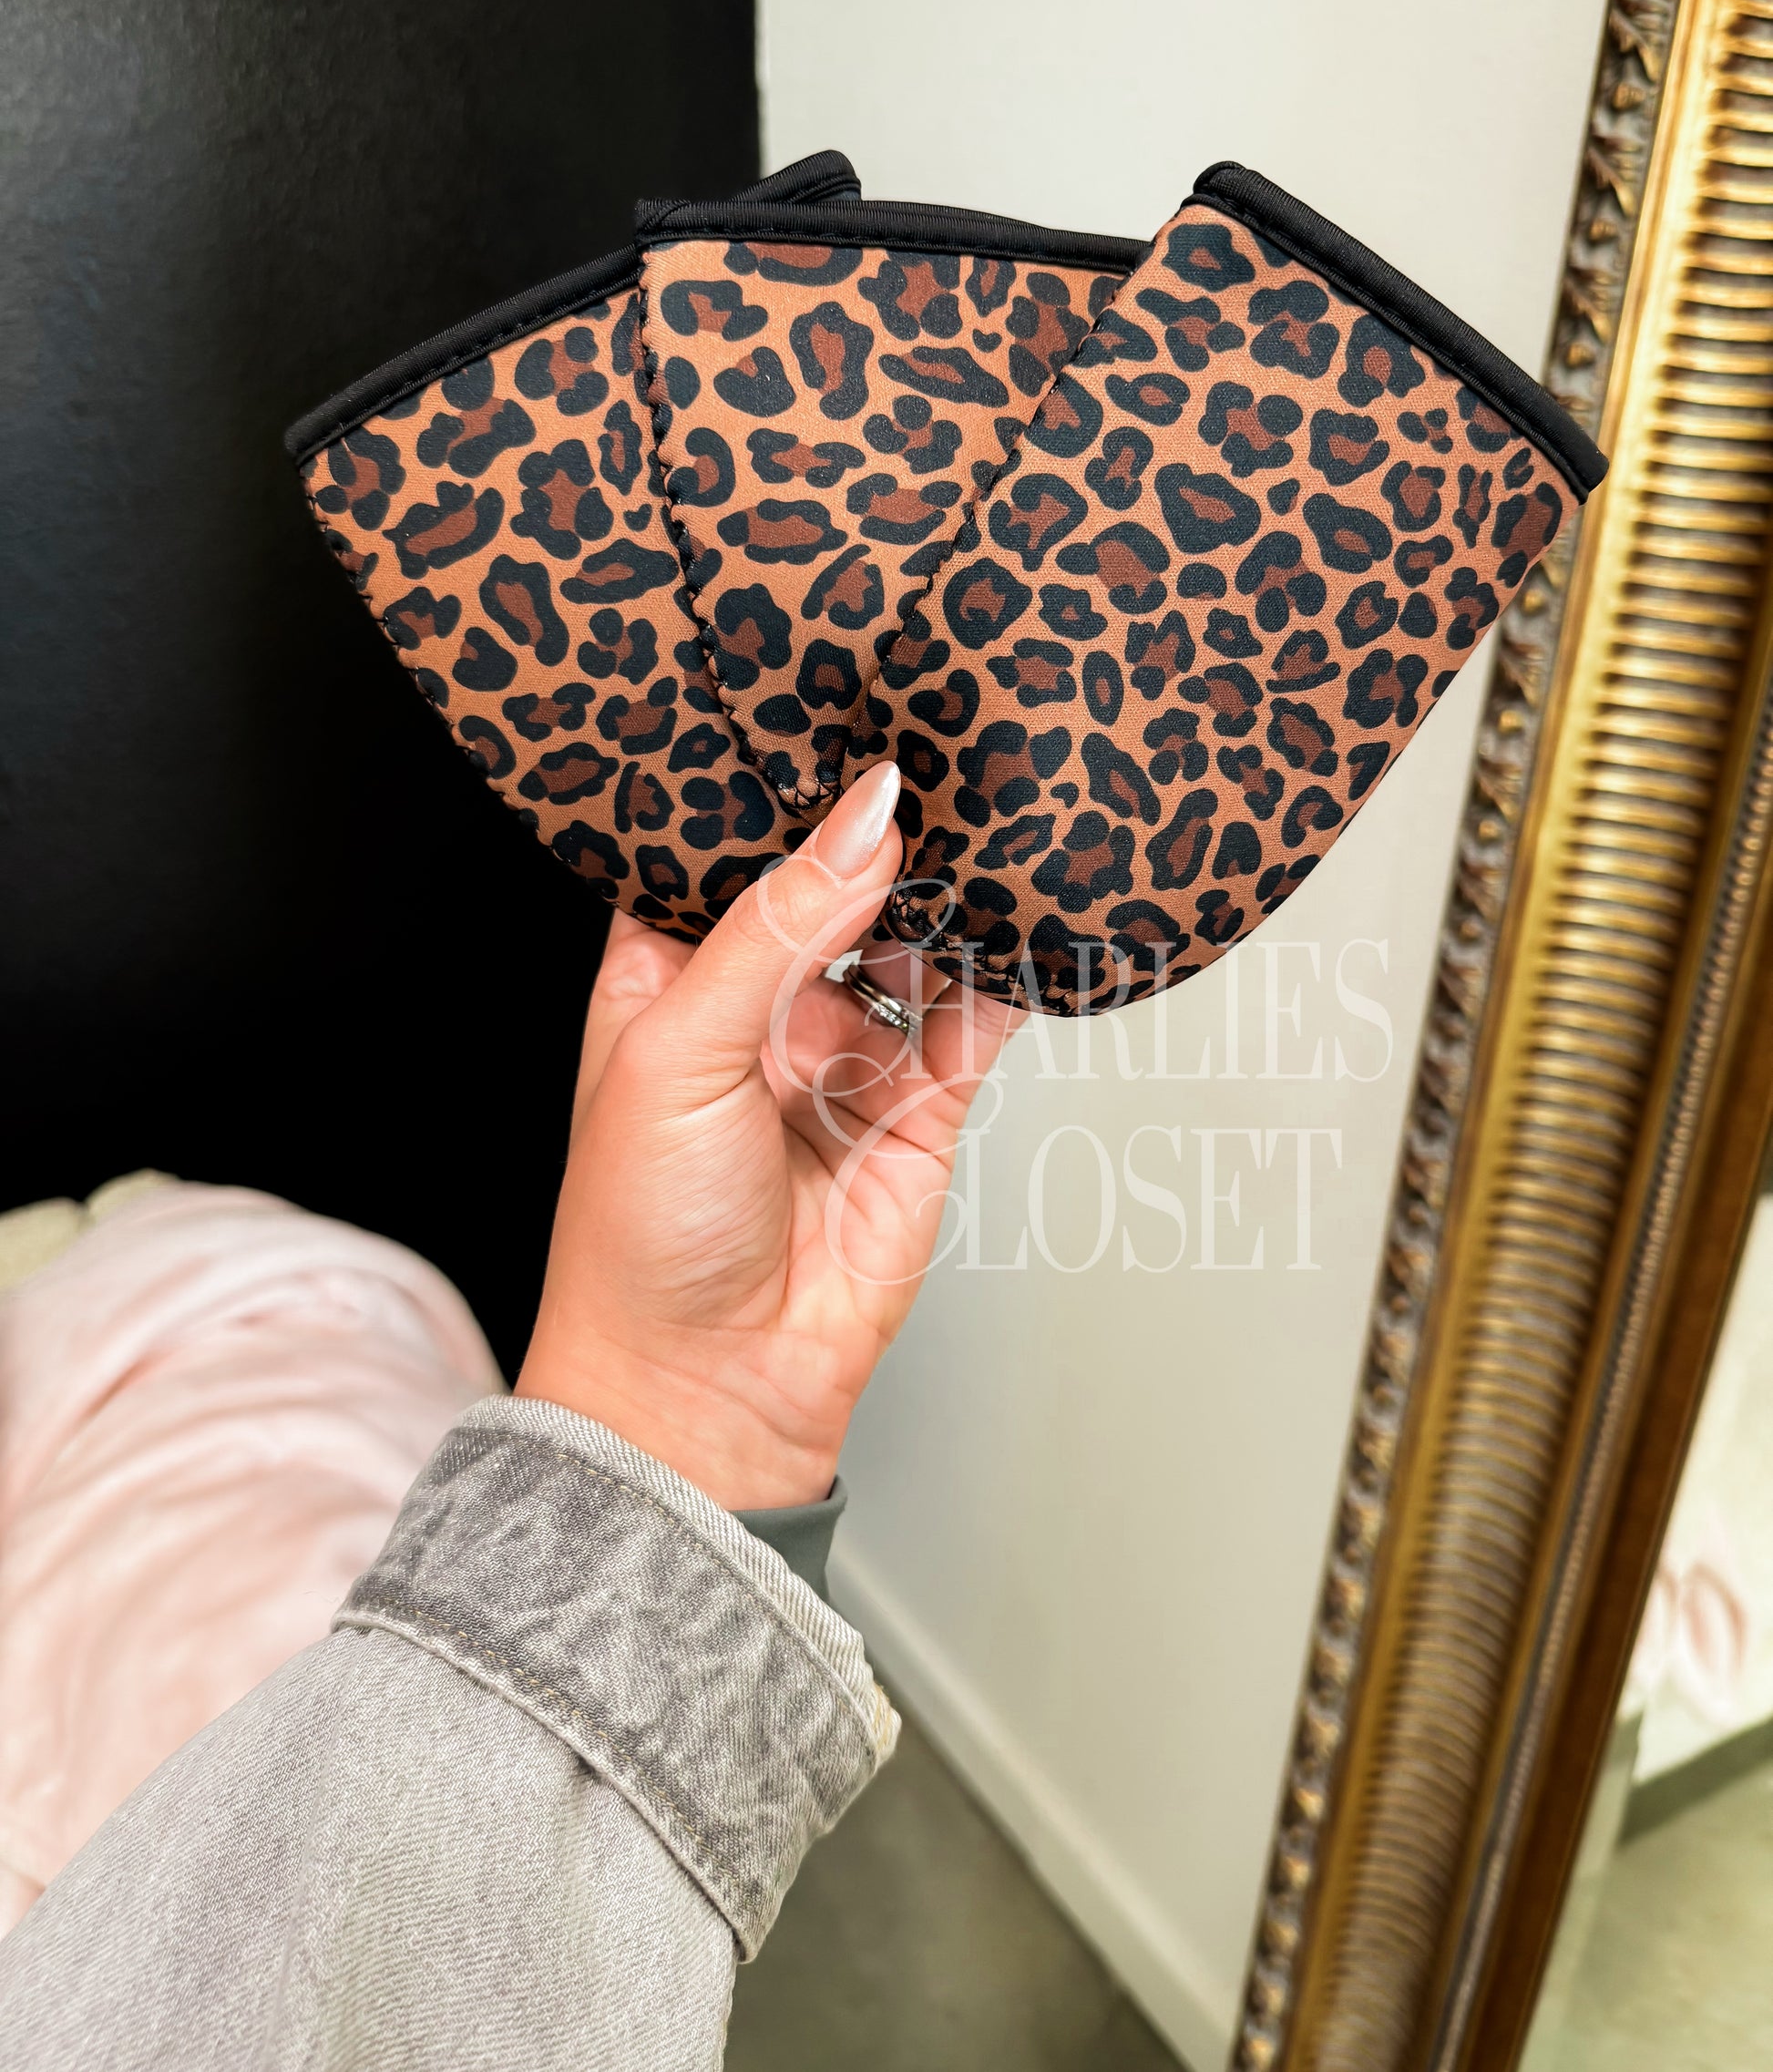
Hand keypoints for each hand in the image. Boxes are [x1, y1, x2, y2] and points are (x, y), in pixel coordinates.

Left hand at [516, 761, 1022, 1507]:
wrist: (706, 1388)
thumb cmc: (639, 1233)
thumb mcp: (681, 1047)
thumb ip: (781, 926)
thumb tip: (863, 819)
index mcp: (666, 979)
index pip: (720, 858)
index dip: (767, 796)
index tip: (824, 716)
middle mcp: (758, 1010)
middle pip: (830, 892)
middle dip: (874, 838)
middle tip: (931, 748)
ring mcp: (843, 1059)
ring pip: (910, 948)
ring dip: (944, 898)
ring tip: (984, 824)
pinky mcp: (917, 1114)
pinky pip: (971, 1026)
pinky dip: (1003, 978)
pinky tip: (1023, 922)